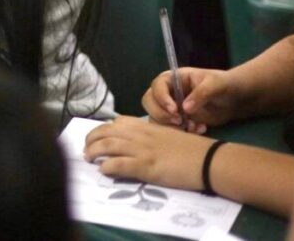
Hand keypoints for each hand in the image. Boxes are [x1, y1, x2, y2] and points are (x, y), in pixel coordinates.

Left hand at [84, 116, 214, 189]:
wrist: (208, 159)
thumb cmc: (190, 149)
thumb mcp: (166, 135)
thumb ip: (149, 136)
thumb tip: (134, 142)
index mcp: (145, 126)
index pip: (116, 123)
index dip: (102, 130)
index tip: (96, 138)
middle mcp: (139, 134)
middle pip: (105, 132)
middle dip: (91, 140)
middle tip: (86, 150)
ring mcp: (142, 149)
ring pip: (107, 145)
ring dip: (93, 152)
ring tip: (88, 159)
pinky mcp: (146, 166)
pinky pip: (119, 164)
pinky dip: (107, 167)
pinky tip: (103, 170)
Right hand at [142, 67, 240, 132]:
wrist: (234, 100)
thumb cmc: (223, 85)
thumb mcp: (215, 84)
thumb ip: (201, 93)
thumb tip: (185, 108)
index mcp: (172, 79)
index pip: (157, 87)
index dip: (162, 99)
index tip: (175, 111)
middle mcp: (167, 93)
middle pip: (149, 103)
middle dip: (161, 114)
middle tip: (181, 122)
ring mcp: (170, 108)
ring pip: (156, 118)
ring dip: (171, 126)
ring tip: (194, 127)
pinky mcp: (177, 122)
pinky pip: (169, 130)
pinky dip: (182, 133)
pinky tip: (200, 129)